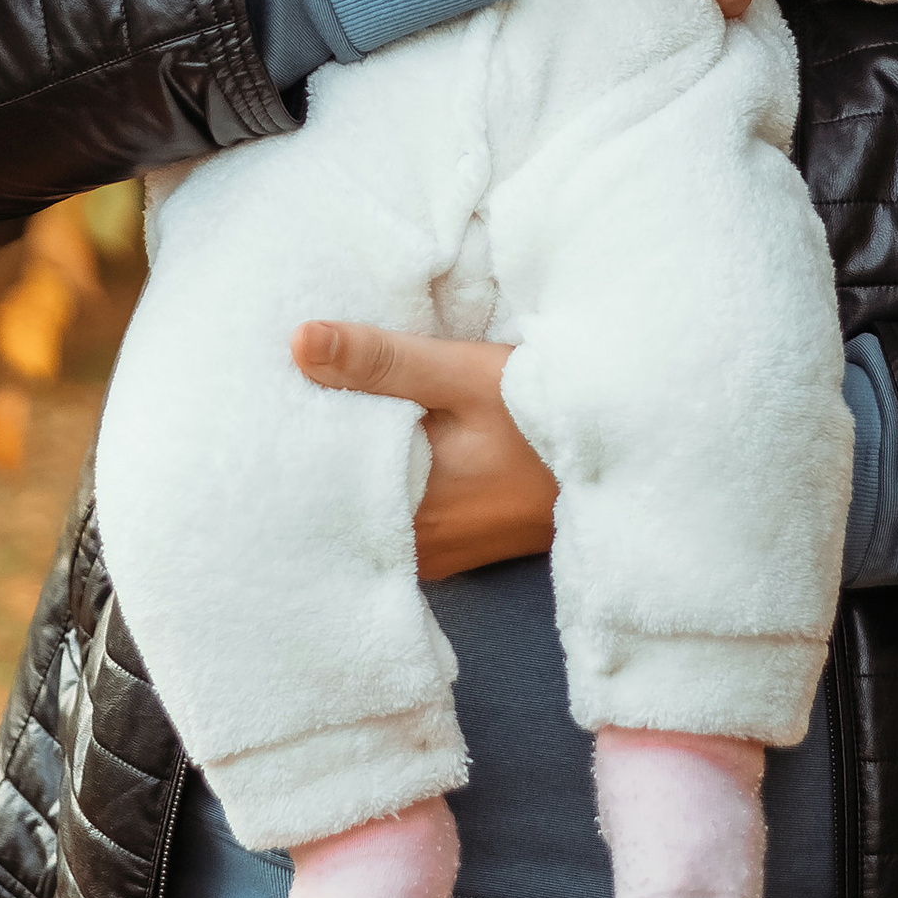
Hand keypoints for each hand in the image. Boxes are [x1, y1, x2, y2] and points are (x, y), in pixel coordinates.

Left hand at [290, 323, 557, 580]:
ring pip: (367, 507)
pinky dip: (384, 482)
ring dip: (354, 466)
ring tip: (329, 413)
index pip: (322, 479)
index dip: (298, 435)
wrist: (620, 465)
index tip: (276, 395)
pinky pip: (396, 517)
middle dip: (321, 450)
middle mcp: (414, 550)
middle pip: (341, 496)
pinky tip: (381, 443)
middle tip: (293, 397)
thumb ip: (380, 360)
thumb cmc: (543, 418)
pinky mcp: (451, 549)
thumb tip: (300, 342)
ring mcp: (433, 556)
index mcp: (407, 514)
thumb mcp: (464, 375)